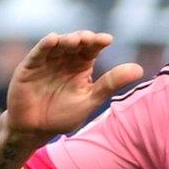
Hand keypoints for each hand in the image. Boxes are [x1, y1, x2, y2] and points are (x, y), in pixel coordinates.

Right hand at [5, 31, 142, 141]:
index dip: (98, 42)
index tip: (107, 39)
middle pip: (75, 43)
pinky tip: (53, 39)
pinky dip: (45, 45)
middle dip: (83, 38)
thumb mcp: (90, 100)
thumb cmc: (64, 114)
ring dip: (66, 40)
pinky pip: (37, 53)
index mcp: (81, 65)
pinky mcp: (29, 68)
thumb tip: (139, 69)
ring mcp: (46, 62)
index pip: (92, 49)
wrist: (35, 130)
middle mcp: (65, 59)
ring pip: (58, 45)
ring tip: (75, 40)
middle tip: (90, 39)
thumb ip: (110, 84)